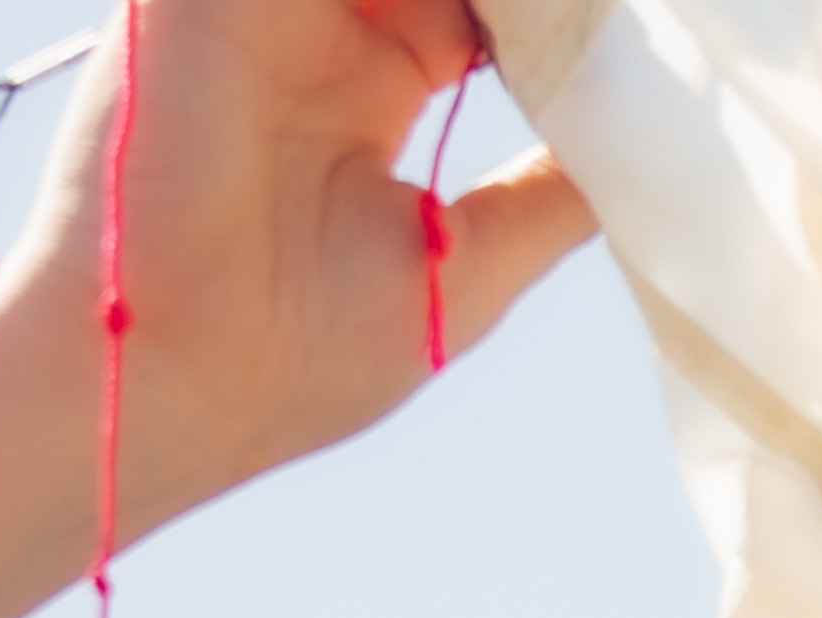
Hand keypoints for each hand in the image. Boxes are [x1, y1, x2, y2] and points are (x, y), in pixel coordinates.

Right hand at [0, 0, 598, 530]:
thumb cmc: (301, 352)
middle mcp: (325, 21)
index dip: (559, 14)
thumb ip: (553, 197)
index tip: (652, 24)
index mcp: (382, 74)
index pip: (489, 4)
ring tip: (567, 10)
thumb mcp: (468, 267)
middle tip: (644, 8)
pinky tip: (490, 11)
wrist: (168, 377)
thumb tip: (651, 156)